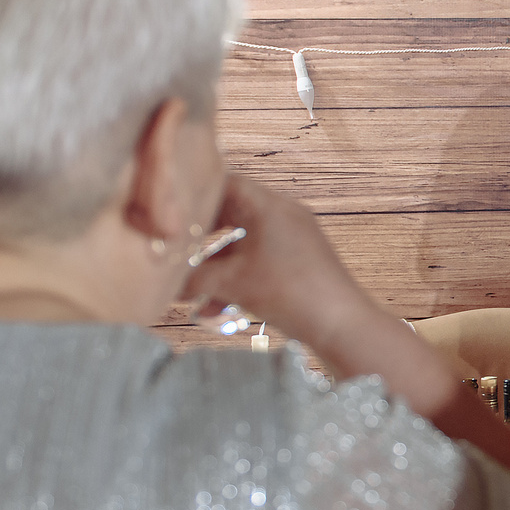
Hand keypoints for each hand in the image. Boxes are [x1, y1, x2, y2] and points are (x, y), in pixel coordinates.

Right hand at [178, 174, 354, 337]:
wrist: (341, 324)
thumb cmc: (291, 294)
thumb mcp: (232, 284)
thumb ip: (194, 279)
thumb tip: (168, 283)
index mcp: (269, 207)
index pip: (226, 184)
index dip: (197, 197)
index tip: (174, 213)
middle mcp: (284, 215)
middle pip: (232, 214)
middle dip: (201, 237)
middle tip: (176, 249)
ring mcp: (294, 238)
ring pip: (244, 245)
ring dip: (216, 268)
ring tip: (190, 294)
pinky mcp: (300, 262)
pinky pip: (259, 262)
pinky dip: (237, 279)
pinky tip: (215, 309)